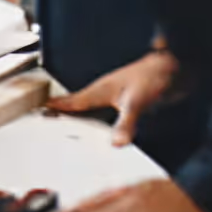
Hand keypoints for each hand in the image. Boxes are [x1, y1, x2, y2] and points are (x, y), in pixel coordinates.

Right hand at [47, 50, 178, 146]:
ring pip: (90, 107)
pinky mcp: (125, 100)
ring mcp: (114, 95)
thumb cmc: (151, 77)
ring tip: (67, 124)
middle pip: (77, 104)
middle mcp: (104, 92)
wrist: (172, 67)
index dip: (56, 105)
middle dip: (62, 110)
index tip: (39, 108)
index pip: (72, 101)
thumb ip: (125, 123)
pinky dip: (98, 119)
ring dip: (79, 115)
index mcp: (99, 90)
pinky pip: (104, 111)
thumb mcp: (136, 102)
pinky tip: (100, 127)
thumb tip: (115, 144)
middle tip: (46, 118)